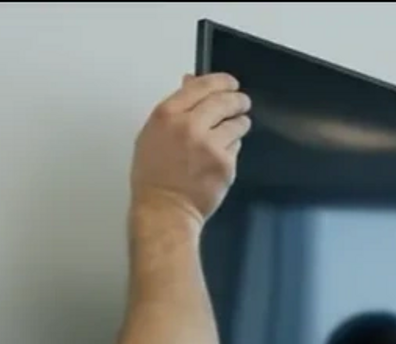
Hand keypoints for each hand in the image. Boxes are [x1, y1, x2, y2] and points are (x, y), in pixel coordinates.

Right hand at [130, 73, 252, 226]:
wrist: (165, 209)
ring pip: (237, 122)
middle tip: (241, 102)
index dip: (220, 81)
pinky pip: (236, 145)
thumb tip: (192, 81)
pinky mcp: (225, 163)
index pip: (201, 86)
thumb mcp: (153, 134)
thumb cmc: (154, 175)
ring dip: (239, 122)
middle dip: (237, 99)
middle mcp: (190, 126)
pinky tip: (222, 154)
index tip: (229, 83)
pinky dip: (232, 146)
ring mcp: (210, 145)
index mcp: (167, 115)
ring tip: (236, 126)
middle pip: (224, 100)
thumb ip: (175, 107)